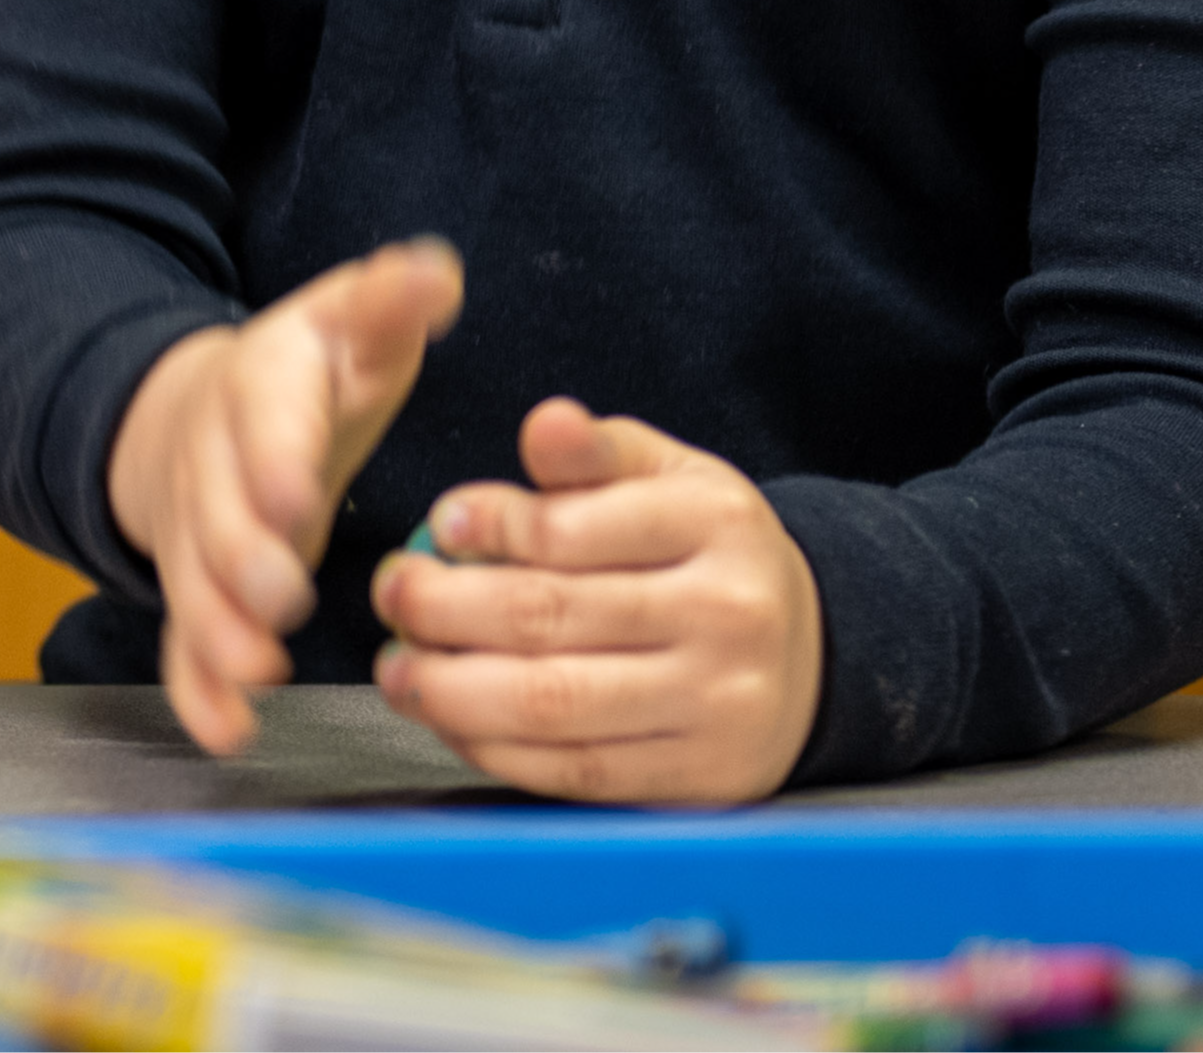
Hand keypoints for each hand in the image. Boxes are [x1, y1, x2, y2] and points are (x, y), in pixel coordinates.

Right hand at [107, 238, 462, 755]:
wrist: (201, 409)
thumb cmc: (309, 372)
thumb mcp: (348, 322)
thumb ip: (391, 301)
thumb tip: (437, 270)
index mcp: (263, 384)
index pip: (264, 418)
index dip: (272, 457)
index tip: (294, 496)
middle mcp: (216, 457)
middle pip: (217, 508)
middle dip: (241, 555)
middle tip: (279, 595)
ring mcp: (195, 525)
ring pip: (194, 578)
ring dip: (217, 625)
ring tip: (255, 669)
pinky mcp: (192, 581)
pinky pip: (183, 637)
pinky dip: (197, 686)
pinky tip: (226, 729)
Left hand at [370, 398, 821, 804]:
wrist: (810, 655)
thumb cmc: (706, 552)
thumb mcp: (670, 476)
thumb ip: (596, 452)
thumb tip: (545, 424)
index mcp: (715, 524)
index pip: (572, 527)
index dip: (489, 526)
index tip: (439, 525)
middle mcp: (726, 615)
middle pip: (549, 618)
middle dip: (443, 609)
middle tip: (391, 596)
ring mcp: (717, 705)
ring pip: (552, 703)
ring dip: (451, 689)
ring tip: (400, 667)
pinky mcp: (700, 778)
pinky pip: (576, 772)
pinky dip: (495, 748)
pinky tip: (452, 721)